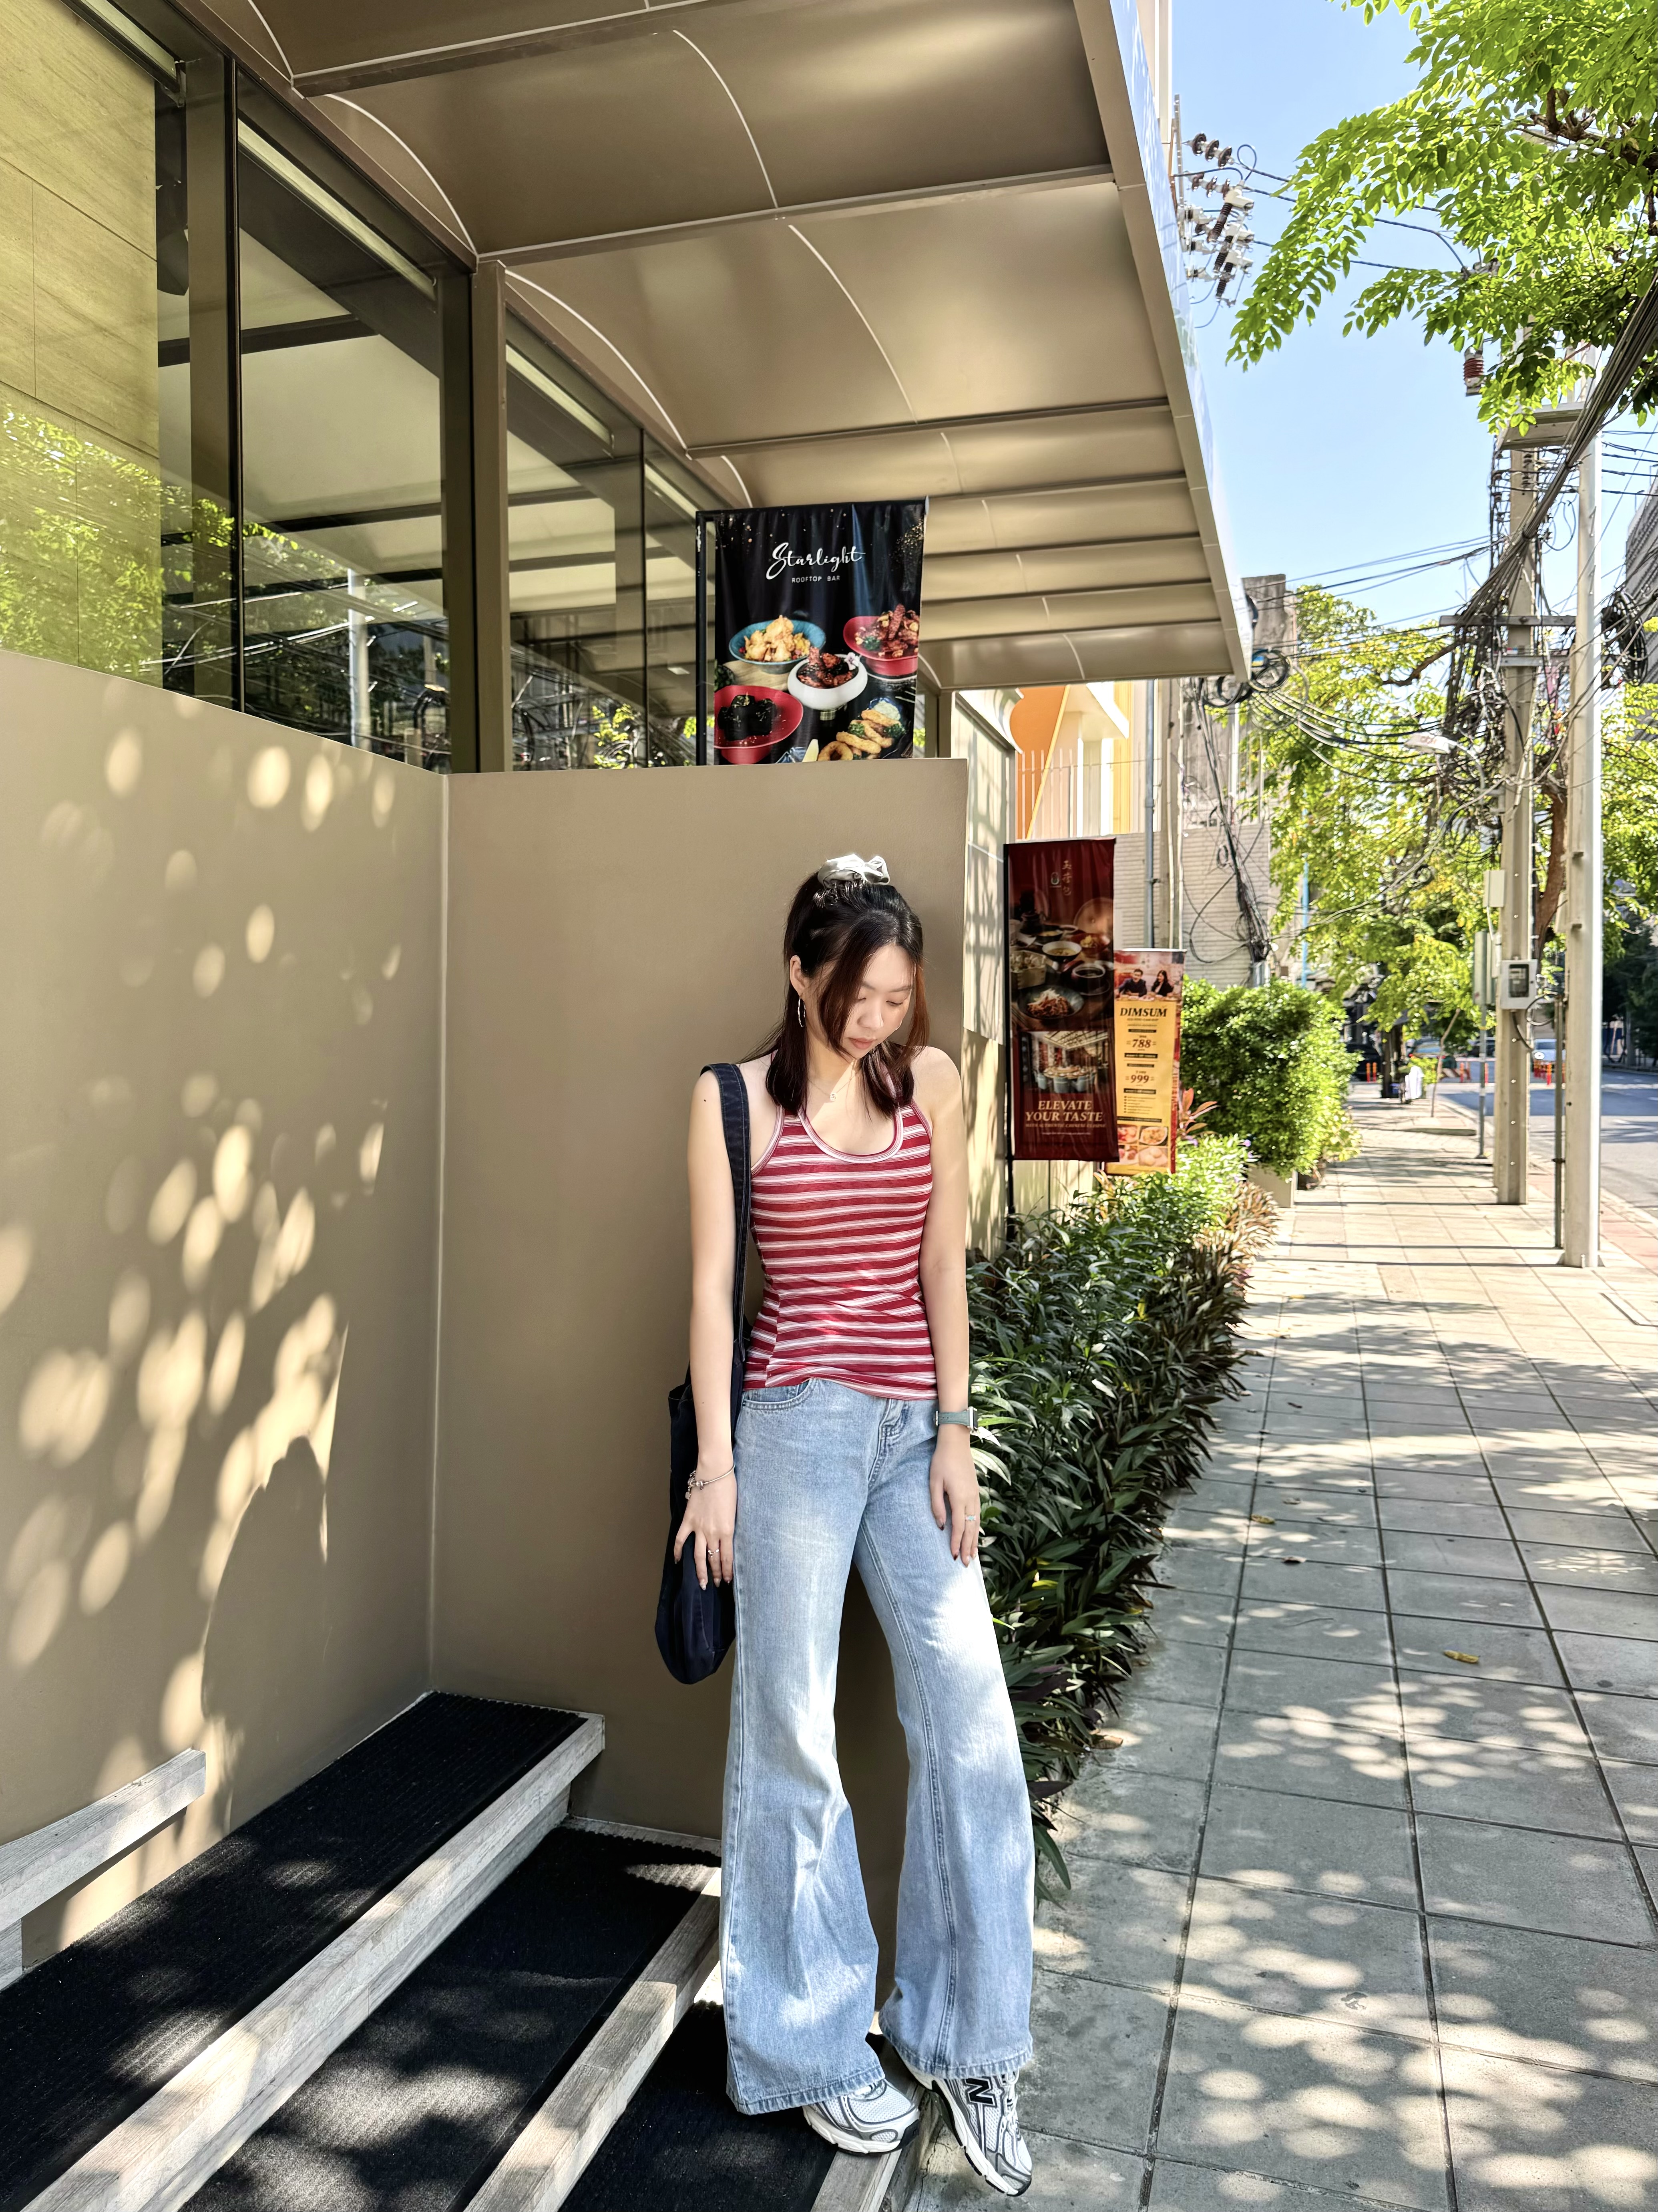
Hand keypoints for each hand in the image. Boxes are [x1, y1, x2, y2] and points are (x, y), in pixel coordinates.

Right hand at [674, 1470, 736, 1589]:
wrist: (715, 1473)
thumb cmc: (729, 1488)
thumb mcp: (735, 1511)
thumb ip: (730, 1527)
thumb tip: (728, 1539)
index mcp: (727, 1530)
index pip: (727, 1558)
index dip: (727, 1571)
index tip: (728, 1580)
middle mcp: (712, 1533)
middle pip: (713, 1559)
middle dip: (715, 1574)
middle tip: (717, 1584)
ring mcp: (699, 1527)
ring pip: (698, 1555)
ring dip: (700, 1571)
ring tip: (701, 1582)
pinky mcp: (688, 1520)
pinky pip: (681, 1539)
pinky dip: (678, 1551)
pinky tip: (678, 1561)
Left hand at [929, 1426, 980, 1564]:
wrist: (956, 1442)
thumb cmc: (942, 1461)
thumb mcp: (934, 1482)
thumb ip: (937, 1505)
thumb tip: (941, 1525)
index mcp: (960, 1497)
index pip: (959, 1526)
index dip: (956, 1542)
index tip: (953, 1556)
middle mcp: (971, 1499)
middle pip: (971, 1529)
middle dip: (968, 1547)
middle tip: (966, 1564)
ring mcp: (975, 1495)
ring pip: (977, 1524)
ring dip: (974, 1541)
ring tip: (972, 1556)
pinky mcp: (976, 1492)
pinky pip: (978, 1515)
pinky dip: (977, 1529)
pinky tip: (975, 1535)